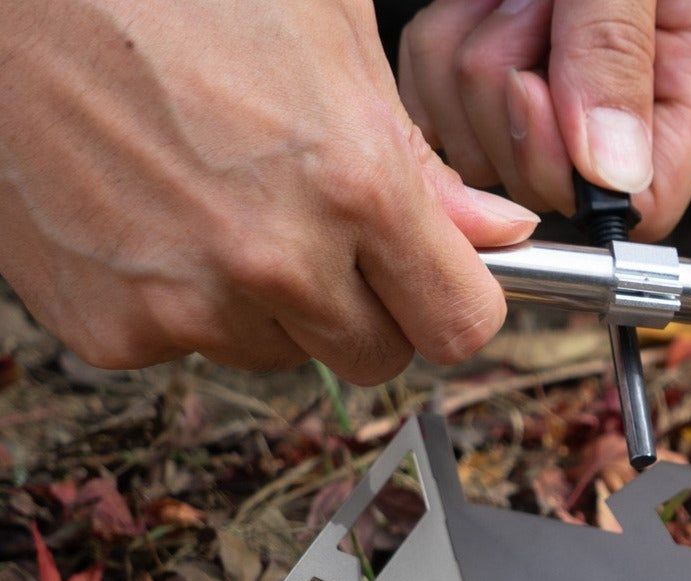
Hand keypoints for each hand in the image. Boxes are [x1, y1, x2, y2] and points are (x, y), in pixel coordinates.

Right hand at [0, 0, 539, 380]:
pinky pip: (191, 348)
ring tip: (214, 195)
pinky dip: (184, 301)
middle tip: (313, 224)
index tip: (437, 282)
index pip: (460, 326)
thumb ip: (423, 160)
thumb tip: (497, 233)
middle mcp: (276, 264)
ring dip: (271, 303)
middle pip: (377, 357)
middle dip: (366, 305)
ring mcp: (189, 306)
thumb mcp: (330, 34)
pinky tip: (152, 215)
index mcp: (353, 186)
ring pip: (283, 355)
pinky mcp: (113, 328)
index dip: (454, 301)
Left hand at [397, 0, 690, 239]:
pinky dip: (439, 50)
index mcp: (688, 76)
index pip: (641, 204)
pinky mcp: (497, 64)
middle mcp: (625, 97)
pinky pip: (440, 106)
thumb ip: (616, 50)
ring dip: (470, 61)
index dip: (573, 176)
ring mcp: (558, 84)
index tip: (537, 91)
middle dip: (510, 95)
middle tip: (531, 4)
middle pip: (546, 182)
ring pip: (483, 146)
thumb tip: (610, 177)